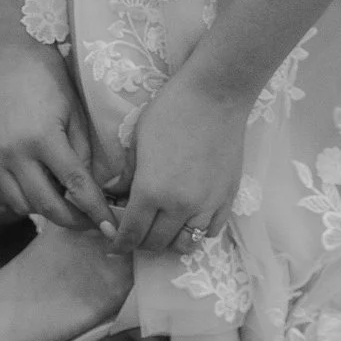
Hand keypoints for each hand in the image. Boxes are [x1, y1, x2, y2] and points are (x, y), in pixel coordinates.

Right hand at [0, 41, 117, 237]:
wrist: (9, 57)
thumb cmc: (50, 79)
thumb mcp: (74, 112)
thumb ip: (82, 152)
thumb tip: (88, 187)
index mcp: (43, 138)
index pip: (76, 186)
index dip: (95, 211)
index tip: (112, 229)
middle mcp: (16, 154)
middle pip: (47, 206)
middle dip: (74, 221)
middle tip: (94, 225)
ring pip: (25, 206)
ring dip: (50, 211)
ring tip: (71, 205)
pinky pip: (9, 195)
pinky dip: (29, 200)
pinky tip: (46, 190)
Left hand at [108, 67, 248, 257]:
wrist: (215, 94)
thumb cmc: (171, 110)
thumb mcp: (138, 141)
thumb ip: (127, 175)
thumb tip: (114, 194)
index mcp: (150, 191)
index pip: (130, 233)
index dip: (118, 244)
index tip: (113, 246)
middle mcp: (178, 206)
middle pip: (156, 243)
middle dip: (140, 243)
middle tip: (136, 232)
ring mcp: (207, 205)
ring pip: (185, 245)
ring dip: (170, 241)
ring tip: (163, 227)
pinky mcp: (227, 198)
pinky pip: (212, 232)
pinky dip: (197, 232)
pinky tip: (189, 219)